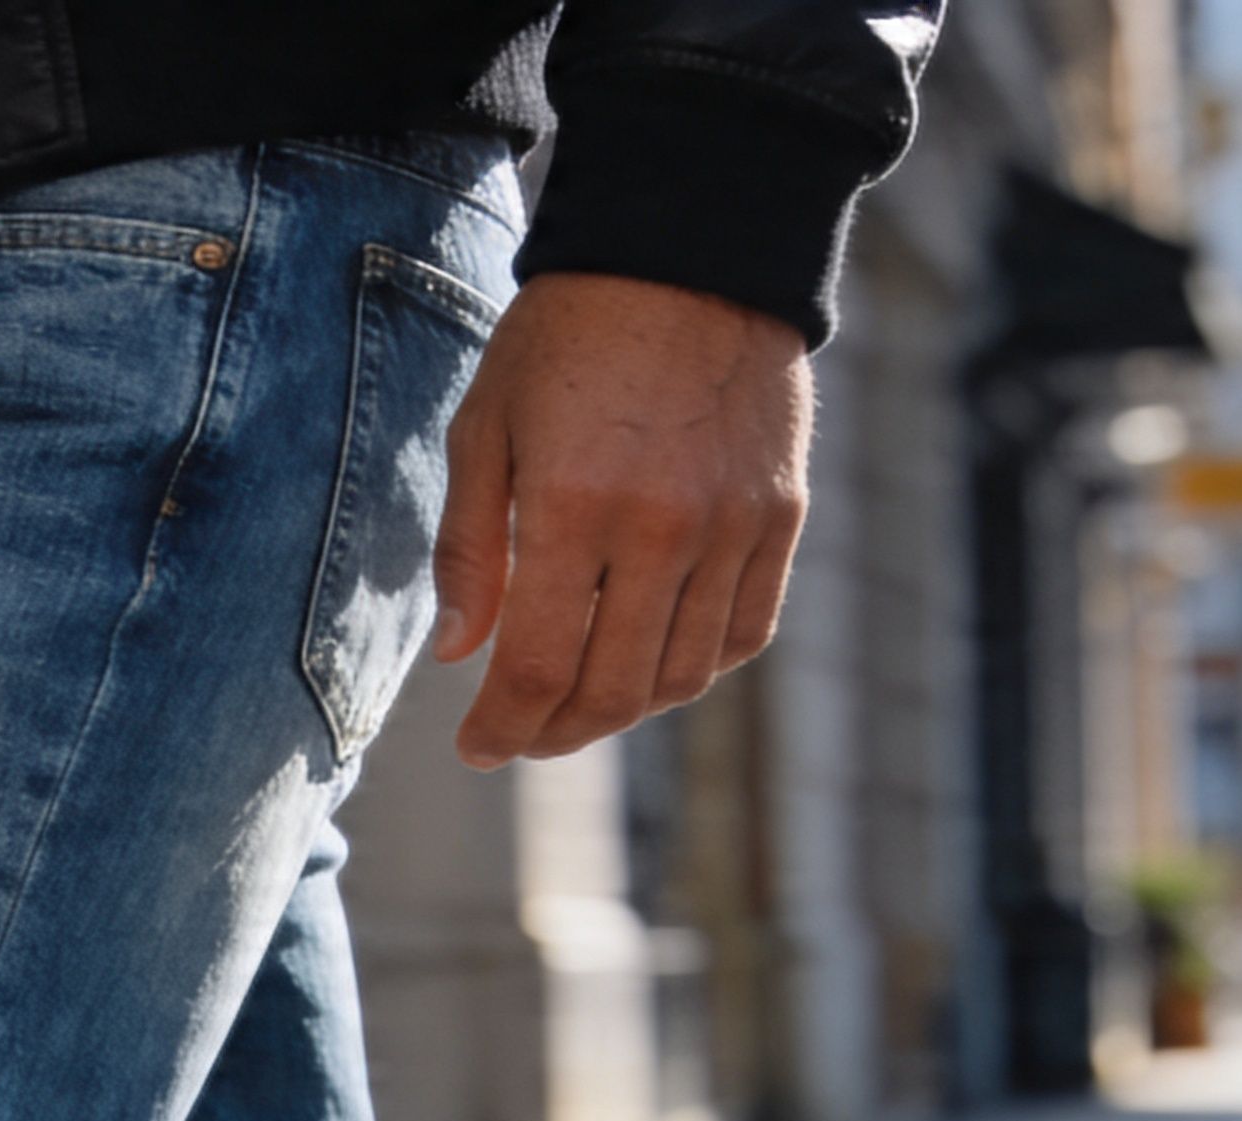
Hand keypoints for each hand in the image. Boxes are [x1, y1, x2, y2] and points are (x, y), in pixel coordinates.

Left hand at [430, 273, 810, 768]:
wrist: (689, 251)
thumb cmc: (565, 337)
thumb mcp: (485, 428)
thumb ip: (467, 549)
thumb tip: (460, 659)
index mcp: (572, 507)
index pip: (537, 668)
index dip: (503, 729)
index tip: (475, 749)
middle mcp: (662, 528)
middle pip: (613, 690)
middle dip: (556, 733)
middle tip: (522, 735)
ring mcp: (734, 526)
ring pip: (683, 675)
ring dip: (625, 708)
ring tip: (579, 700)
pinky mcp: (781, 515)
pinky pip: (744, 632)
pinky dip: (695, 668)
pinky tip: (650, 659)